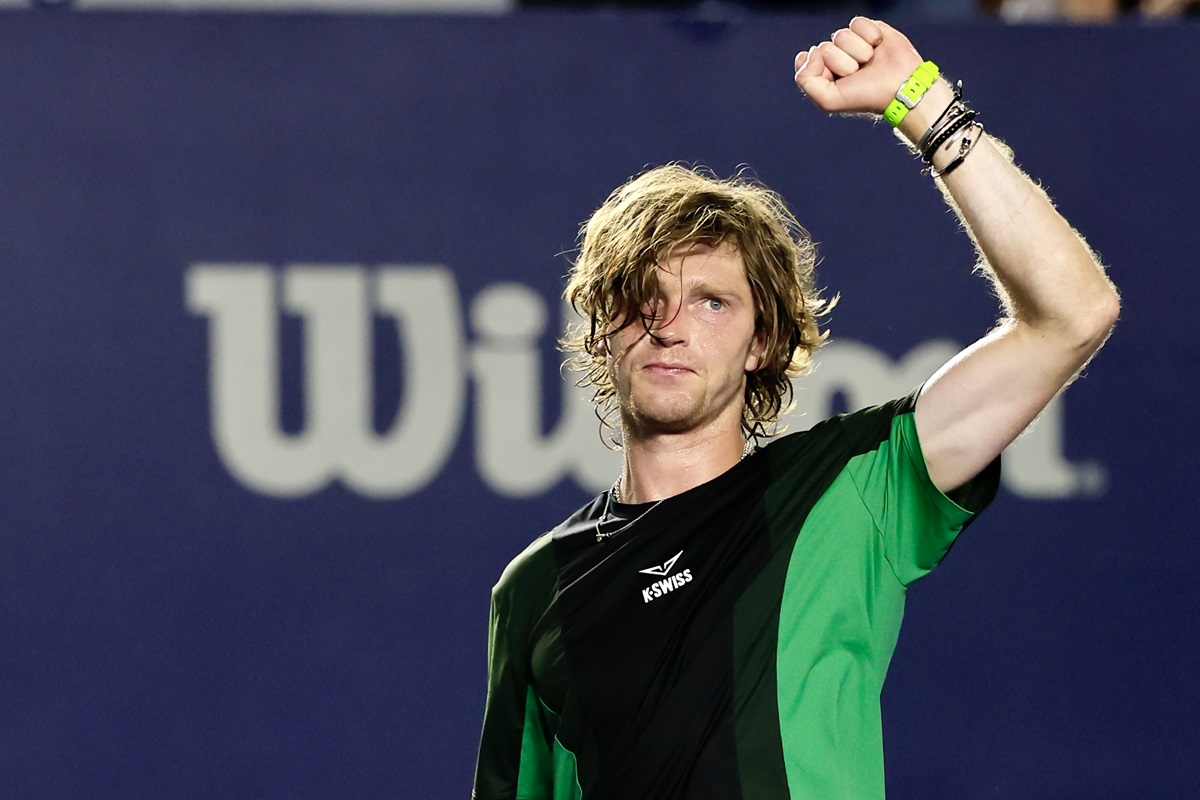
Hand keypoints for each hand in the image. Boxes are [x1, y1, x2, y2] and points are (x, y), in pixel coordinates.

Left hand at [793, 18, 924, 115]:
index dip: (820, 68)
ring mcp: (852, 43)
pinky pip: (857, 23)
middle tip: (858, 74)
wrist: (900, 86)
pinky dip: (869, 36)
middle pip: (824, 47)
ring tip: (869, 63)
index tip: (837, 81)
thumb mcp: (828, 100)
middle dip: (841, 63)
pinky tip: (878, 47)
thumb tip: (809, 52)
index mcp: (822, 73)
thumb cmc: (866, 96)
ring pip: (840, 35)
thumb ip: (805, 80)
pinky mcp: (869, 30)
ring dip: (857, 51)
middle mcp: (836, 56)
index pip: (806, 59)